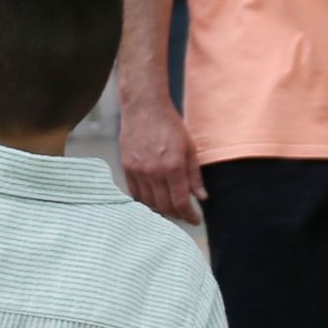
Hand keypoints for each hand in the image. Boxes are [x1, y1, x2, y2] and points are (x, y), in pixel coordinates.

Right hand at [119, 97, 205, 224]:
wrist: (144, 108)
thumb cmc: (170, 124)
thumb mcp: (190, 148)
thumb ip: (195, 175)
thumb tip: (201, 197)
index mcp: (173, 167)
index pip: (181, 202)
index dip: (189, 215)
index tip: (195, 220)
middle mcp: (154, 172)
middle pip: (164, 206)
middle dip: (176, 214)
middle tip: (184, 215)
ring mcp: (138, 171)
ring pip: (148, 202)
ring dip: (160, 209)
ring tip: (170, 208)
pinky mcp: (126, 167)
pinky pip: (135, 193)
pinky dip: (145, 200)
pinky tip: (153, 200)